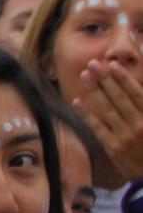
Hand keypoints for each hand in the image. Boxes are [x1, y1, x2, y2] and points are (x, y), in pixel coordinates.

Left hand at [77, 60, 142, 180]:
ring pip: (107, 109)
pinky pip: (97, 127)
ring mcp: (126, 137)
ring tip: (85, 75)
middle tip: (92, 64)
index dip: (123, 78)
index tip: (112, 64)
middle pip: (119, 98)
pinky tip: (77, 102)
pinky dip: (86, 114)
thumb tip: (138, 89)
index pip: (136, 93)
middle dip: (105, 79)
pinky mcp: (113, 148)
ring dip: (94, 91)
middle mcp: (140, 125)